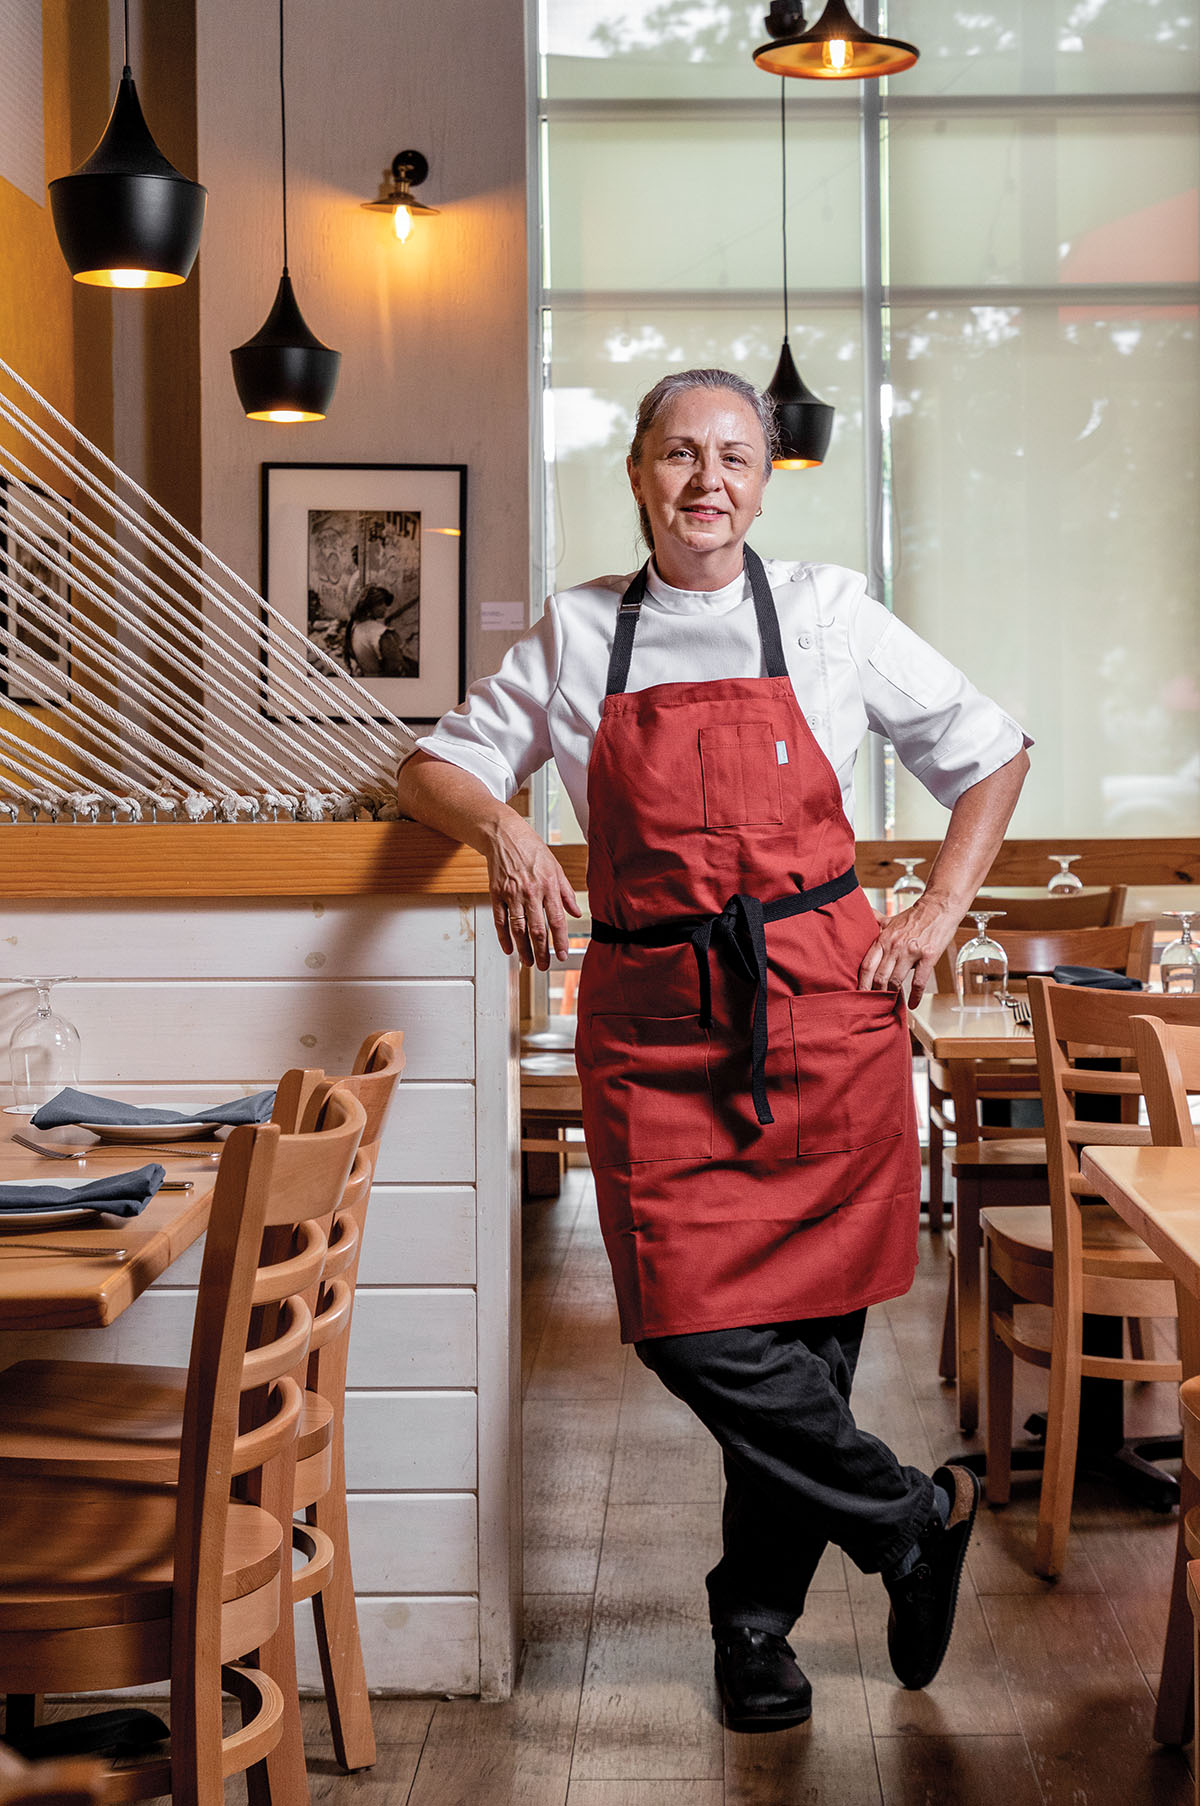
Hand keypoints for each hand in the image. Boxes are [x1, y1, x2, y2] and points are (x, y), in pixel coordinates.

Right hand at [484, 817, 581, 969]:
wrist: (504, 834)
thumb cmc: (531, 849)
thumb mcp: (556, 868)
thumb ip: (566, 893)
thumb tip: (577, 913)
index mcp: (549, 886)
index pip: (557, 920)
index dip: (560, 941)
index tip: (562, 955)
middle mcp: (530, 892)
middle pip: (537, 929)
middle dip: (541, 951)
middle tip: (543, 965)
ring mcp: (512, 894)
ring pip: (518, 929)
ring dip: (523, 949)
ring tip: (528, 962)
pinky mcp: (496, 893)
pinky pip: (500, 920)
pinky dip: (503, 937)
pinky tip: (509, 948)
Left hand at [858, 893, 962, 1006]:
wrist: (938, 908)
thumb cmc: (914, 917)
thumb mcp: (890, 920)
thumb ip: (874, 923)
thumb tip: (860, 917)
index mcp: (883, 939)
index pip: (867, 965)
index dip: (862, 983)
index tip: (859, 994)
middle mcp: (895, 946)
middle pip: (879, 977)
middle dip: (876, 993)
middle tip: (875, 1003)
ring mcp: (911, 951)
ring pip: (896, 980)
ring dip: (893, 994)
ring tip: (891, 1003)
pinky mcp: (928, 956)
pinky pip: (919, 981)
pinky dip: (915, 996)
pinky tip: (913, 1003)